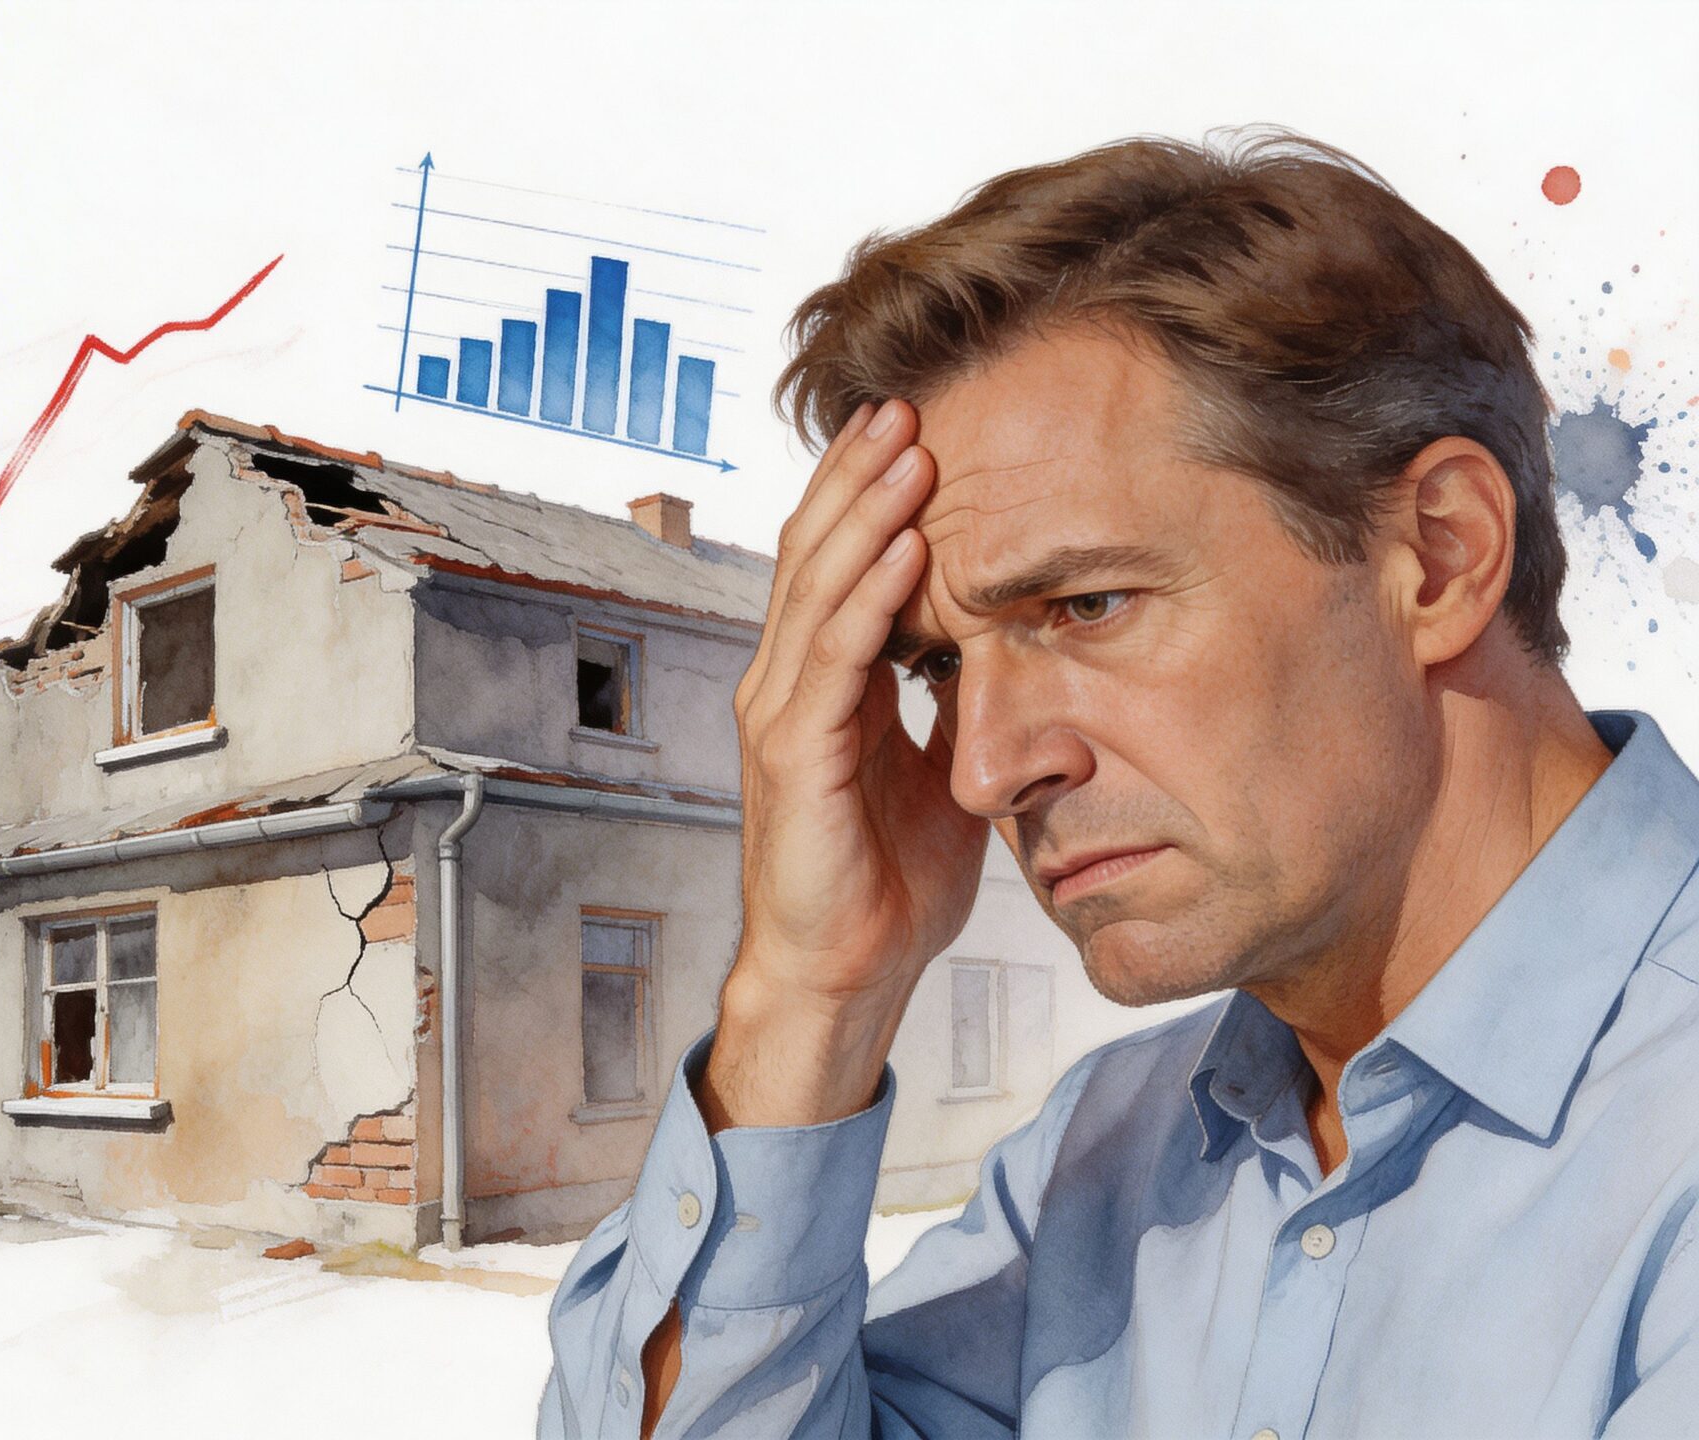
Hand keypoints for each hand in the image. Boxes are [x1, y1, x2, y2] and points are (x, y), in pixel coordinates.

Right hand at [706, 399, 989, 1127]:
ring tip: (907, 446)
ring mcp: (782, 716)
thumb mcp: (939, 769)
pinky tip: (901, 545)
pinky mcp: (794, 755)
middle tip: (907, 401)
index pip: (836, 564)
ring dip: (864, 512)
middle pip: (814, 552)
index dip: (868, 495)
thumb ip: (954, 701)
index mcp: (819, 684)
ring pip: (818, 587)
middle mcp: (786, 685)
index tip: (919, 430)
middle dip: (859, 475)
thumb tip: (1003, 645)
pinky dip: (867, 595)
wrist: (842, 975)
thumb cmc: (886, 883)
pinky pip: (833, 656)